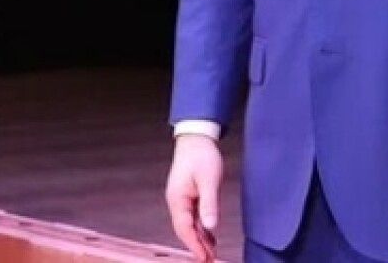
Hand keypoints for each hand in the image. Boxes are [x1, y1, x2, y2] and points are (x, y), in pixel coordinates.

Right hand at [164, 134, 221, 261]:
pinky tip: (209, 236)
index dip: (194, 245)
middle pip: (185, 230)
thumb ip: (209, 204)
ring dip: (199, 239)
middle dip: (196, 246)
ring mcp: (181, 198)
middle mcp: (177, 201)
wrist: (196, 137)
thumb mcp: (209, 179)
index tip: (203, 258)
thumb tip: (210, 226)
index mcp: (178, 198)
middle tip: (208, 261)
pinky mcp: (188, 195)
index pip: (184, 228)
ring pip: (189, 225)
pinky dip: (200, 229)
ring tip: (210, 254)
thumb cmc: (201, 155)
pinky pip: (193, 217)